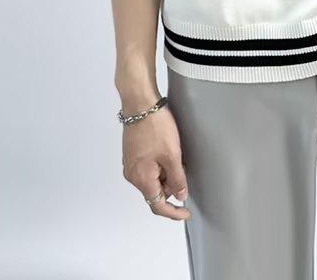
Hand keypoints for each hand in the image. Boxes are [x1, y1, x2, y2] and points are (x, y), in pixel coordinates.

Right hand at [122, 104, 190, 220]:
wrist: (140, 104)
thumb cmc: (155, 126)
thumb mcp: (172, 154)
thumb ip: (177, 179)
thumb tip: (180, 195)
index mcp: (141, 178)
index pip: (157, 205)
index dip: (173, 212)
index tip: (185, 212)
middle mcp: (132, 174)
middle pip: (154, 191)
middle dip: (170, 184)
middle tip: (182, 166)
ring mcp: (130, 163)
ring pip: (152, 178)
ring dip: (165, 172)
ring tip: (174, 153)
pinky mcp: (132, 153)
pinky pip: (148, 167)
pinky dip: (159, 164)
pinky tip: (167, 149)